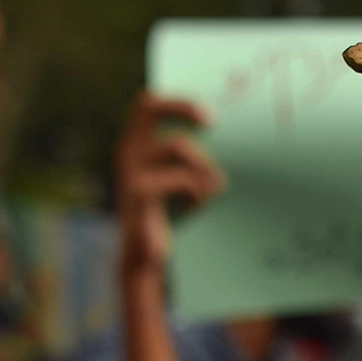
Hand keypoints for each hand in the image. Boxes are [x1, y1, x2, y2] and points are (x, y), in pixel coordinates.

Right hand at [116, 92, 223, 272]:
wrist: (147, 258)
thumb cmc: (171, 216)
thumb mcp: (180, 182)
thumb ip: (192, 160)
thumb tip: (232, 138)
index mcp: (137, 145)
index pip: (148, 105)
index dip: (178, 102)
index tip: (211, 116)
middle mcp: (129, 151)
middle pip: (149, 106)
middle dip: (183, 107)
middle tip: (213, 122)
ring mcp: (131, 170)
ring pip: (178, 144)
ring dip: (204, 162)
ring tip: (215, 186)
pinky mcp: (140, 193)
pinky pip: (182, 178)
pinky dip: (199, 190)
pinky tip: (198, 205)